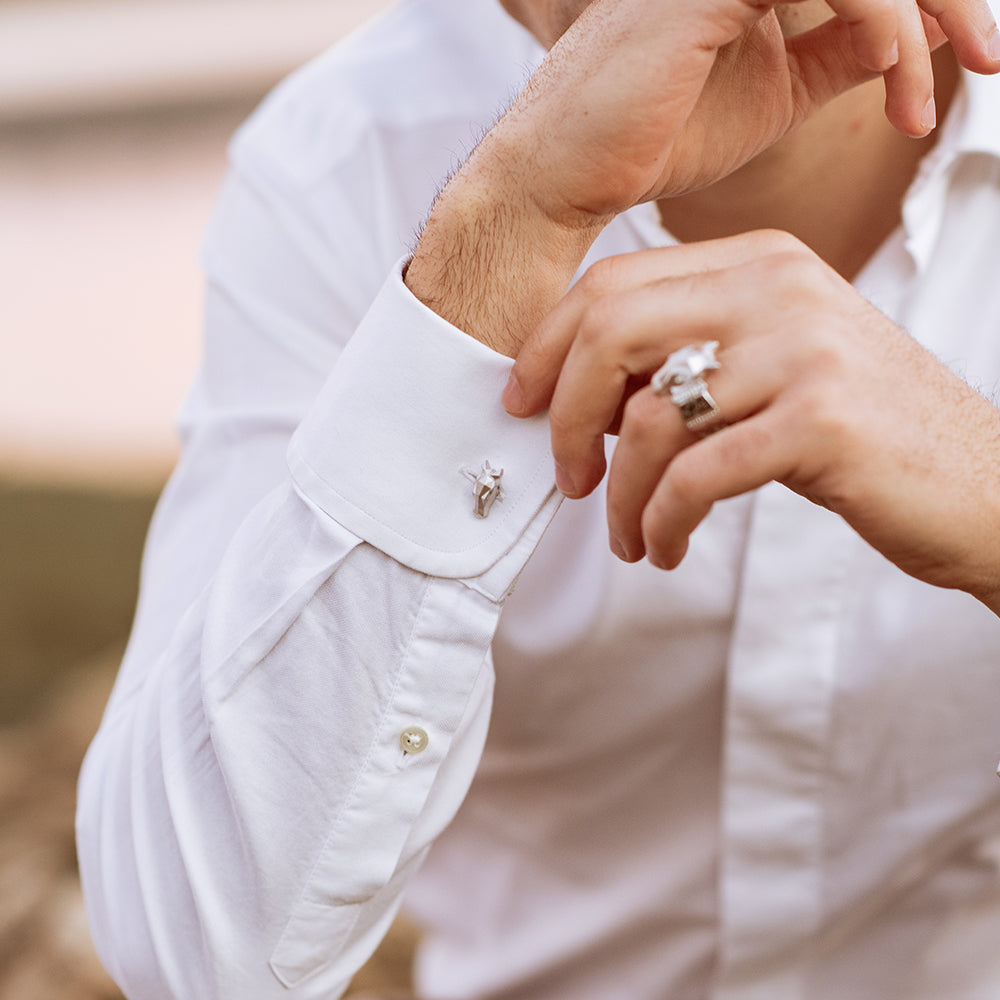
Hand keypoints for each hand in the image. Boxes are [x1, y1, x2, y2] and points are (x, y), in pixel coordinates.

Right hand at [406, 0, 998, 353]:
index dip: (929, 3)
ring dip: (923, 8)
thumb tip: (900, 41)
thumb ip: (831, 60)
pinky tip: (888, 68)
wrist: (564, 178)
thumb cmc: (647, 148)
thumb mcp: (767, 99)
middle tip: (985, 61)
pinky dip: (872, 12)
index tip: (968, 65)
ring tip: (939, 88)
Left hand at [504, 231, 999, 610]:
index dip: (548, 348)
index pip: (613, 284)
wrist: (984, 485)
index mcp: (760, 262)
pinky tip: (664, 548)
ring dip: (620, 495)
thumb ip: (690, 356)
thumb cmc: (862, 434)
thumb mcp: (774, 366)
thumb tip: (579, 395)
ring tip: (629, 534)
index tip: (524, 404)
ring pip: (646, 419)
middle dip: (563, 416)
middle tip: (568, 478)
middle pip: (612, 332)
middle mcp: (779, 288)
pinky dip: (660, 522)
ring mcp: (802, 351)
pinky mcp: (820, 422)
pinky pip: (693, 476)